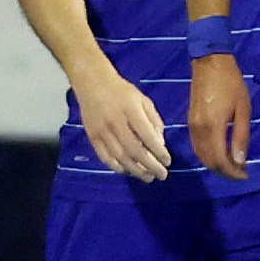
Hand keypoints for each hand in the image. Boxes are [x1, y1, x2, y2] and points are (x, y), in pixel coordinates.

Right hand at [76, 65, 171, 182]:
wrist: (93, 83)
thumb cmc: (122, 92)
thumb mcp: (143, 100)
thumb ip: (154, 120)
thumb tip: (160, 143)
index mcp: (131, 111)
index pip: (148, 136)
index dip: (159, 152)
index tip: (168, 161)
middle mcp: (115, 122)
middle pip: (134, 150)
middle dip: (150, 166)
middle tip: (162, 175)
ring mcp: (102, 130)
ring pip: (120, 156)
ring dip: (135, 170)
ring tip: (148, 177)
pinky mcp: (92, 136)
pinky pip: (104, 156)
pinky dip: (116, 166)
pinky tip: (127, 171)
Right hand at [189, 54, 251, 180]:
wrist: (210, 64)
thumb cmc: (232, 84)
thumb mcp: (243, 109)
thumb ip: (241, 136)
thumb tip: (240, 161)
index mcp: (212, 127)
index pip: (219, 160)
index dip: (232, 172)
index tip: (245, 175)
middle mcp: (198, 130)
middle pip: (208, 161)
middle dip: (224, 171)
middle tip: (241, 174)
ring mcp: (192, 127)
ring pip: (201, 155)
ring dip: (216, 165)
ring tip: (234, 167)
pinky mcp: (190, 123)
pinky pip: (197, 146)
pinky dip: (208, 155)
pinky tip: (221, 155)